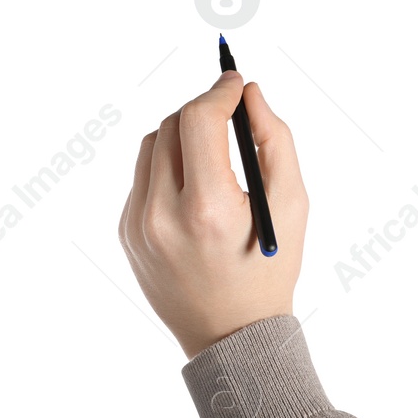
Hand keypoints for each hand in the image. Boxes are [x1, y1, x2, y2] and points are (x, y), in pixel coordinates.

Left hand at [118, 72, 307, 357]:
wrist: (232, 335)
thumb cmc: (269, 268)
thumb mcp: (291, 206)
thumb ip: (274, 141)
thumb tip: (250, 95)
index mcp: (208, 210)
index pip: (199, 121)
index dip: (219, 92)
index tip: (235, 82)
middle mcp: (163, 216)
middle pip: (172, 125)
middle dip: (203, 111)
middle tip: (230, 114)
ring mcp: (137, 226)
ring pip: (153, 146)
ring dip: (183, 136)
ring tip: (213, 155)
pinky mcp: (126, 232)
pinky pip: (143, 177)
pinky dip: (169, 167)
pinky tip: (195, 190)